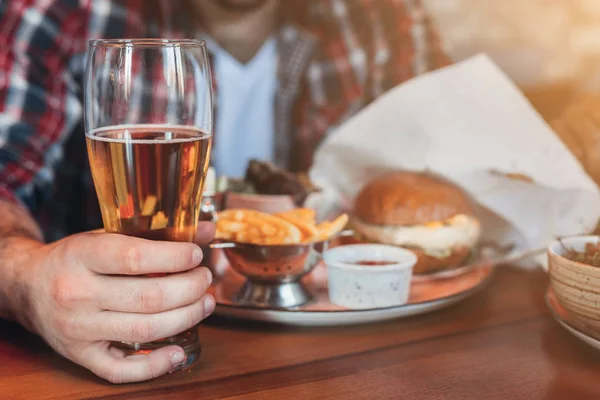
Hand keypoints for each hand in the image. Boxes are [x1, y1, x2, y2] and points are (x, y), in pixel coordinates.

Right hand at [16, 222, 215, 383]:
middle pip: (148, 297)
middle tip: (204, 279)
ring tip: (205, 303)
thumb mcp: (106, 235)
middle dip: (189, 288)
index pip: (135, 257)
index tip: (196, 255)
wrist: (27, 287)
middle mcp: (76, 293)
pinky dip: (154, 365)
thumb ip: (155, 233)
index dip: (174, 257)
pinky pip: (120, 370)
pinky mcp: (80, 355)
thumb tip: (208, 229)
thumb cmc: (75, 259)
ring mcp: (77, 329)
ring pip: (143, 329)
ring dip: (186, 317)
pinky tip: (179, 352)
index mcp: (81, 256)